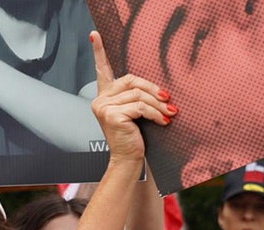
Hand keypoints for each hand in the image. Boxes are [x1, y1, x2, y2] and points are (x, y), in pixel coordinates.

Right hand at [89, 31, 174, 166]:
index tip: (94, 35)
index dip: (98, 51)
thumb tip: (160, 89)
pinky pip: (140, 107)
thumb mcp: (135, 111)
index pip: (101, 70)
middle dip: (153, 89)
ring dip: (158, 104)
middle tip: (168, 99)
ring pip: (138, 95)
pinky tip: (163, 121)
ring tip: (169, 113)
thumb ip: (138, 95)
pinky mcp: (111, 115)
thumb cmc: (133, 137)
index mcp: (105, 95)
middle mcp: (100, 99)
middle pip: (131, 80)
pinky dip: (155, 114)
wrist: (129, 160)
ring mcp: (103, 107)